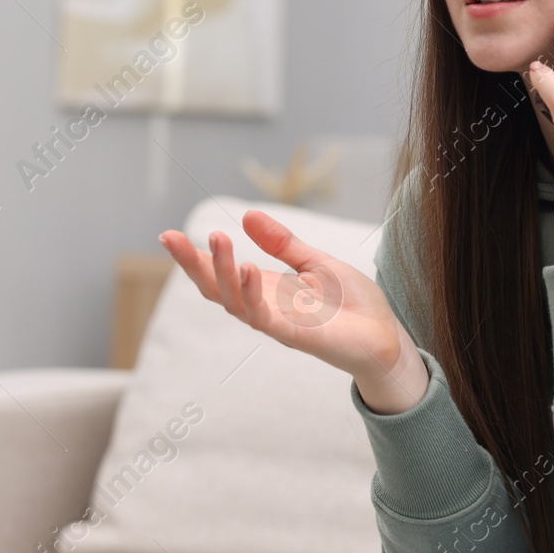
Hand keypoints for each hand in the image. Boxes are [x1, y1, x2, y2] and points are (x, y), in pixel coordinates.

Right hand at [158, 210, 428, 413]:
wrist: (385, 336)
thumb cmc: (352, 304)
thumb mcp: (315, 262)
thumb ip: (282, 243)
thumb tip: (246, 216)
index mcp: (266, 290)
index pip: (221, 274)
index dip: (194, 258)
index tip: (167, 236)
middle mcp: (265, 308)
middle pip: (216, 290)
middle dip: (193, 265)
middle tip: (170, 238)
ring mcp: (277, 324)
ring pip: (236, 302)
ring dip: (223, 271)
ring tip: (216, 240)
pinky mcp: (296, 336)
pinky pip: (266, 317)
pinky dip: (254, 294)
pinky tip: (248, 268)